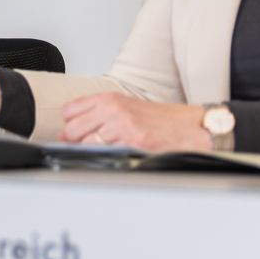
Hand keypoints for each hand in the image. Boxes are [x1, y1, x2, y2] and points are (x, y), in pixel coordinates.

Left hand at [59, 93, 208, 151]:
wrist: (190, 127)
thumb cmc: (161, 119)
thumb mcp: (126, 107)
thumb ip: (99, 115)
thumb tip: (71, 133)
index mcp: (109, 99)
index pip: (69, 111)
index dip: (69, 125)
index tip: (74, 133)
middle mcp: (112, 110)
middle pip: (72, 130)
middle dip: (76, 142)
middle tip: (89, 146)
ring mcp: (121, 126)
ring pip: (86, 144)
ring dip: (93, 152)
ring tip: (109, 151)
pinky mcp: (132, 142)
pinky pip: (106, 154)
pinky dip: (108, 159)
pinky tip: (119, 156)